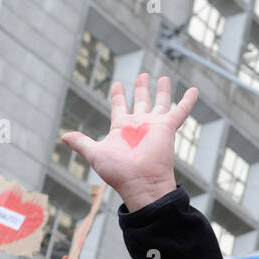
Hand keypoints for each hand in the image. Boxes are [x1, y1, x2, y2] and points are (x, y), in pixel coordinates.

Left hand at [60, 74, 197, 212]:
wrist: (141, 181)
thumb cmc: (118, 171)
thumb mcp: (95, 154)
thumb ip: (81, 143)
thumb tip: (64, 137)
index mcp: (122, 128)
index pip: (120, 106)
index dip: (118, 95)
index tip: (117, 84)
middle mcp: (139, 125)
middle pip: (141, 101)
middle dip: (141, 89)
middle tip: (142, 76)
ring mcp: (154, 125)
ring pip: (160, 103)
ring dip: (162, 91)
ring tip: (162, 78)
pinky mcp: (168, 128)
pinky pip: (180, 111)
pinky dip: (188, 101)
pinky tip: (194, 90)